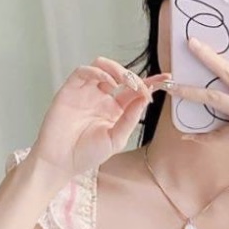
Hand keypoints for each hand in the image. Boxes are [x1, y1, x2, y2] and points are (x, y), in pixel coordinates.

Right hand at [31, 59, 171, 180]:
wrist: (61, 162)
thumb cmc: (86, 154)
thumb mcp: (116, 139)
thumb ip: (130, 118)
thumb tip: (145, 99)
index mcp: (115, 110)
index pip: (135, 91)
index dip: (151, 82)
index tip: (166, 78)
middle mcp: (101, 98)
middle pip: (121, 76)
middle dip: (135, 78)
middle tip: (141, 87)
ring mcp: (86, 92)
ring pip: (102, 66)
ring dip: (116, 69)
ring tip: (125, 81)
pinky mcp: (70, 89)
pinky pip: (84, 72)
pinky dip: (98, 72)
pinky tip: (108, 82)